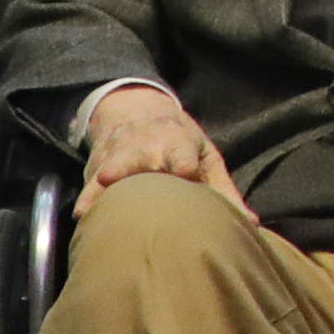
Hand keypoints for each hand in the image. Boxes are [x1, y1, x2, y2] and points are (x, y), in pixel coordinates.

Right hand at [77, 83, 242, 219]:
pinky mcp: (97, 168)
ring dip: (106, 189)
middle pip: (142, 159)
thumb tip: (251, 224)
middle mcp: (146, 148)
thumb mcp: (205, 156)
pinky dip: (87, 199)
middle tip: (139, 194)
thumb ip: (224, 192)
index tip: (185, 172)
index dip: (183, 162)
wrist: (134, 109)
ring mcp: (119, 157)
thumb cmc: (179, 141)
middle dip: (139, 170)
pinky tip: (82, 217)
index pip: (181, 153)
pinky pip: (90, 185)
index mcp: (177, 143)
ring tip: (99, 211)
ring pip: (111, 172)